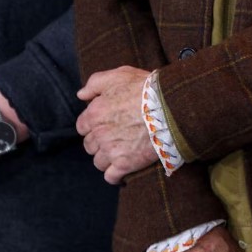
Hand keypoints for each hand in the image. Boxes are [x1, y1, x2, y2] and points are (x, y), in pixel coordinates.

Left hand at [76, 66, 156, 183]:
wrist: (171, 107)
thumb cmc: (146, 89)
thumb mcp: (119, 75)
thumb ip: (95, 83)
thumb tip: (81, 95)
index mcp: (94, 113)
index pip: (82, 126)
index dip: (94, 125)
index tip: (106, 123)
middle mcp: (99, 134)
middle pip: (90, 145)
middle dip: (100, 142)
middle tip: (116, 137)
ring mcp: (111, 151)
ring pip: (98, 162)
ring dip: (107, 158)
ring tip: (122, 152)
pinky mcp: (125, 164)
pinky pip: (110, 177)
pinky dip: (115, 175)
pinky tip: (123, 169)